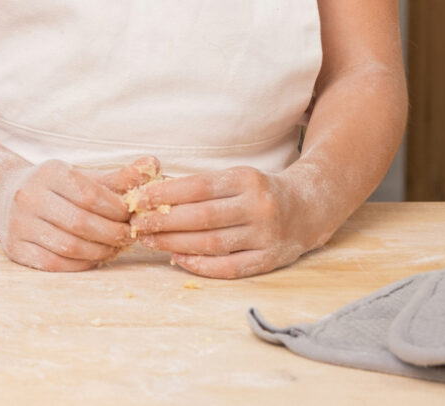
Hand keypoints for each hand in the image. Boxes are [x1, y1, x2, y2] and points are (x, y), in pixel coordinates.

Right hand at [0, 157, 151, 271]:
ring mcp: (19, 224)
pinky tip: (92, 257)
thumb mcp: (83, 176)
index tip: (131, 217)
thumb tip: (154, 163)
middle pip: (81, 223)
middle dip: (112, 234)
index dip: (117, 211)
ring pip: (69, 246)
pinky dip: (80, 264)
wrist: (4, 195)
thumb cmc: (55, 188)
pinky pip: (54, 264)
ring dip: (100, 251)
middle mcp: (28, 197)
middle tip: (129, 238)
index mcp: (48, 173)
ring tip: (113, 248)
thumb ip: (119, 177)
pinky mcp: (15, 248)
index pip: (90, 195)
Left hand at [127, 165, 319, 277]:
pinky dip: (201, 265)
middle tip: (136, 224)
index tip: (139, 199)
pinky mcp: (270, 259)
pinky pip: (230, 267)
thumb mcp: (235, 177)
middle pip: (203, 217)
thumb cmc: (258, 191)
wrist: (307, 209)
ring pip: (213, 243)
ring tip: (150, 241)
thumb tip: (152, 192)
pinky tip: (178, 259)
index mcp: (247, 179)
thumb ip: (200, 185)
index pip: (199, 187)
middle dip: (164, 222)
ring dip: (175, 244)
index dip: (165, 194)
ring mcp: (266, 236)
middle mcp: (259, 207)